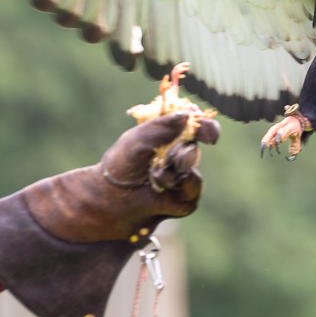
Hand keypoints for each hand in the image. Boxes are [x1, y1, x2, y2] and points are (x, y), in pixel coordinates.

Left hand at [21, 112, 219, 242]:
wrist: (108, 201)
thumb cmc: (120, 168)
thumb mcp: (137, 140)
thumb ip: (162, 127)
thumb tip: (188, 115)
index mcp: (168, 136)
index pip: (195, 126)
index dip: (205, 127)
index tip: (207, 132)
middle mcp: (177, 155)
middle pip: (195, 146)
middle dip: (181, 151)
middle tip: (166, 158)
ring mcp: (182, 178)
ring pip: (193, 168)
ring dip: (175, 170)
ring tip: (156, 174)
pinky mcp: (183, 200)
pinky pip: (193, 191)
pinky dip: (180, 186)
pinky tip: (163, 186)